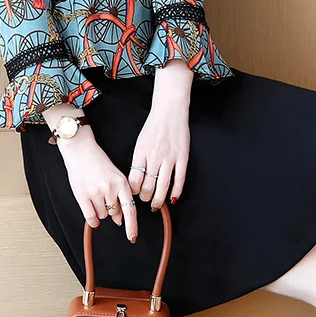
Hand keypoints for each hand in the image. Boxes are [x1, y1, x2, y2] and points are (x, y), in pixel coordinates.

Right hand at [58, 130, 138, 243]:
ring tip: (95, 193)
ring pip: (103, 215)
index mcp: (121, 181)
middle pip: (115, 213)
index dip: (132, 226)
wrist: (80, 149)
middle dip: (111, 208)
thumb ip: (120, 196)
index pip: (130, 209)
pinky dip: (93, 220)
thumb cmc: (98, 161)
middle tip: (104, 194)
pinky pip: (91, 217)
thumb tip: (121, 219)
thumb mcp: (115, 176)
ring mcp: (95, 192)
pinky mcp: (82, 195)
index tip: (132, 237)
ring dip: (100, 210)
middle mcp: (110, 187)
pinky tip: (92, 211)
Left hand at [127, 96, 189, 210]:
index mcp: (141, 152)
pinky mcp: (182, 157)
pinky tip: (173, 198)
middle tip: (145, 199)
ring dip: (158, 199)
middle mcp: (155, 156)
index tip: (133, 193)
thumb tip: (136, 180)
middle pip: (148, 186)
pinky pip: (179, 179)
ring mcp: (170, 158)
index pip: (134, 179)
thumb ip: (139, 160)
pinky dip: (176, 192)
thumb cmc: (153, 126)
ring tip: (156, 205)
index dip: (133, 191)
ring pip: (163, 186)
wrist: (169, 111)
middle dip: (145, 197)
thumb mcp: (140, 142)